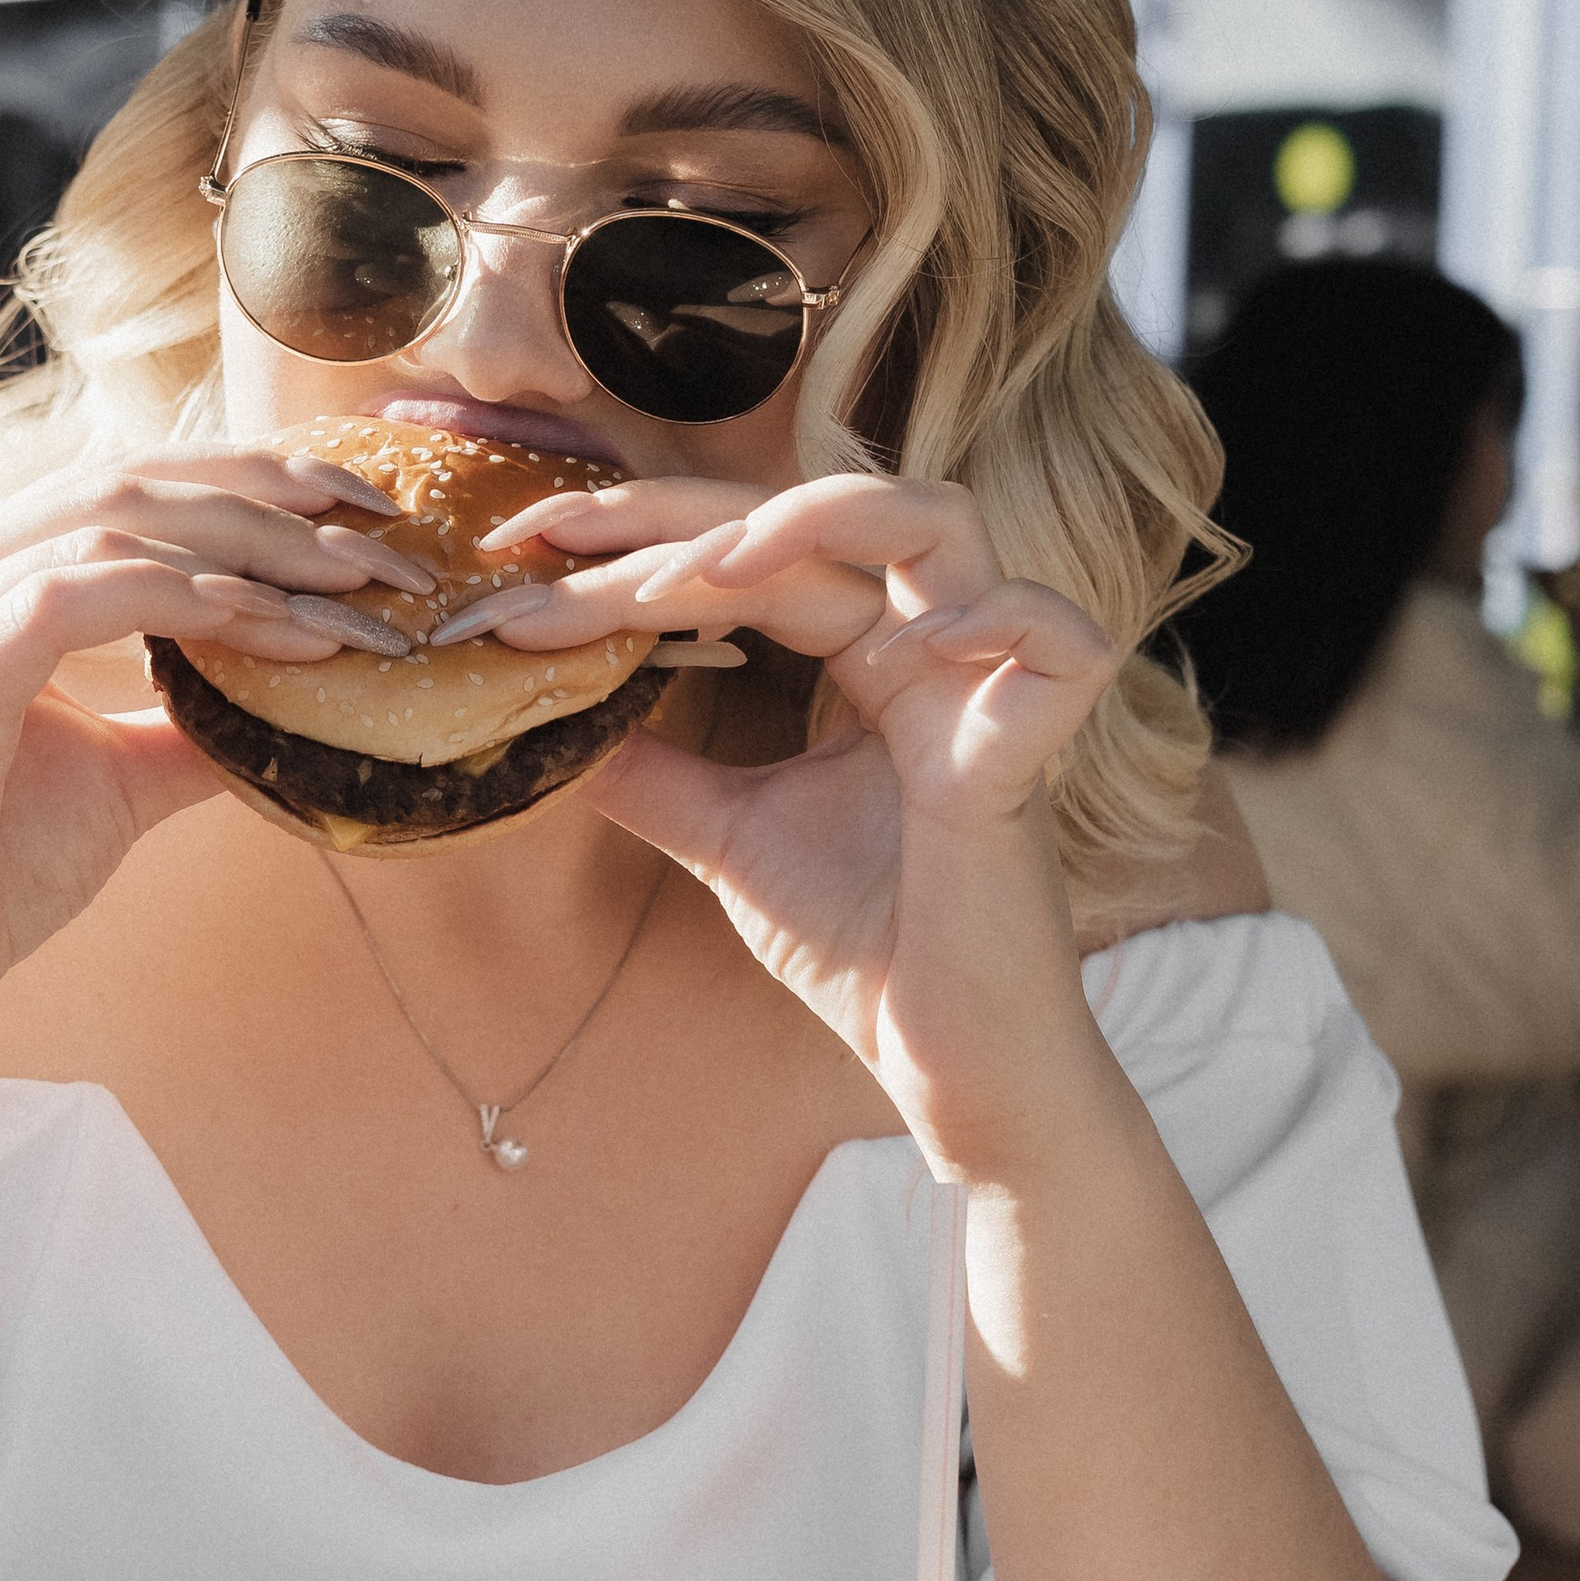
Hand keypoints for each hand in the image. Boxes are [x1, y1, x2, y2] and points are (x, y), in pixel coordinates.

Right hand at [0, 447, 424, 1084]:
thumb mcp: (109, 784)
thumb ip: (186, 724)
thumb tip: (297, 694)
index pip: (113, 484)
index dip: (241, 477)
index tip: (357, 510)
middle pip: (121, 483)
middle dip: (268, 497)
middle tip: (385, 536)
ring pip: (107, 527)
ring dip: (250, 552)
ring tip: (353, 591)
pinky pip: (68, 601)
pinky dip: (183, 602)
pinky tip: (273, 628)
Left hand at [474, 471, 1126, 1174]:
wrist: (944, 1069)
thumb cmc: (865, 948)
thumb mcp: (727, 838)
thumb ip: (652, 769)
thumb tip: (552, 720)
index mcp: (864, 657)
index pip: (752, 549)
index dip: (638, 533)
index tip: (519, 552)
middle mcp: (925, 652)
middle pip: (819, 511)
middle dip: (676, 512)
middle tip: (552, 540)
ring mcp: (982, 694)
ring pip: (942, 521)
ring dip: (818, 520)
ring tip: (705, 570)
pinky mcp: (1026, 761)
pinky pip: (1060, 641)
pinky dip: (991, 620)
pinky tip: (903, 649)